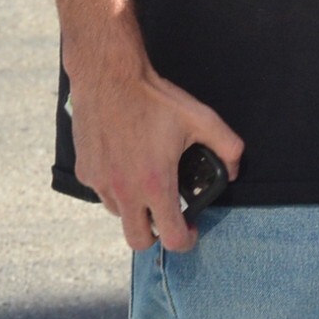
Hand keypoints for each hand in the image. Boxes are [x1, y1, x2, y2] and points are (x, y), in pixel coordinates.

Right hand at [66, 53, 242, 252]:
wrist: (109, 76)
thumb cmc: (154, 99)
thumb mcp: (201, 119)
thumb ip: (228, 147)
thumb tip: (233, 171)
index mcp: (156, 184)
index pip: (171, 238)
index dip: (186, 240)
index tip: (190, 229)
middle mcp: (125, 191)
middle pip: (138, 241)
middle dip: (155, 236)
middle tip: (166, 215)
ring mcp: (101, 183)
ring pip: (119, 215)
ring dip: (134, 209)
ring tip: (146, 184)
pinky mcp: (85, 171)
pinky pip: (102, 192)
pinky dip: (115, 188)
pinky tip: (125, 165)